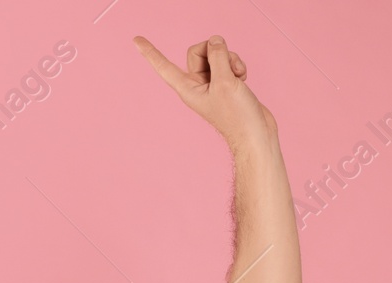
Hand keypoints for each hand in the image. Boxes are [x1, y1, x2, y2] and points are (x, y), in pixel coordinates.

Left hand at [133, 34, 277, 155]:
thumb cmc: (237, 117)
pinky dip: (237, 65)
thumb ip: (218, 57)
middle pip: (198, 51)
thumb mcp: (225, 82)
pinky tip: (243, 77)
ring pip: (216, 54)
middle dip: (215, 51)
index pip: (164, 67)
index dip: (150, 52)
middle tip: (227, 64)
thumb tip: (215, 41)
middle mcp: (197, 85)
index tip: (135, 40)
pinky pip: (227, 62)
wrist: (255, 134)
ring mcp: (211, 83)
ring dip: (230, 58)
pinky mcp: (225, 82)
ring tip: (238, 75)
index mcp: (187, 89)